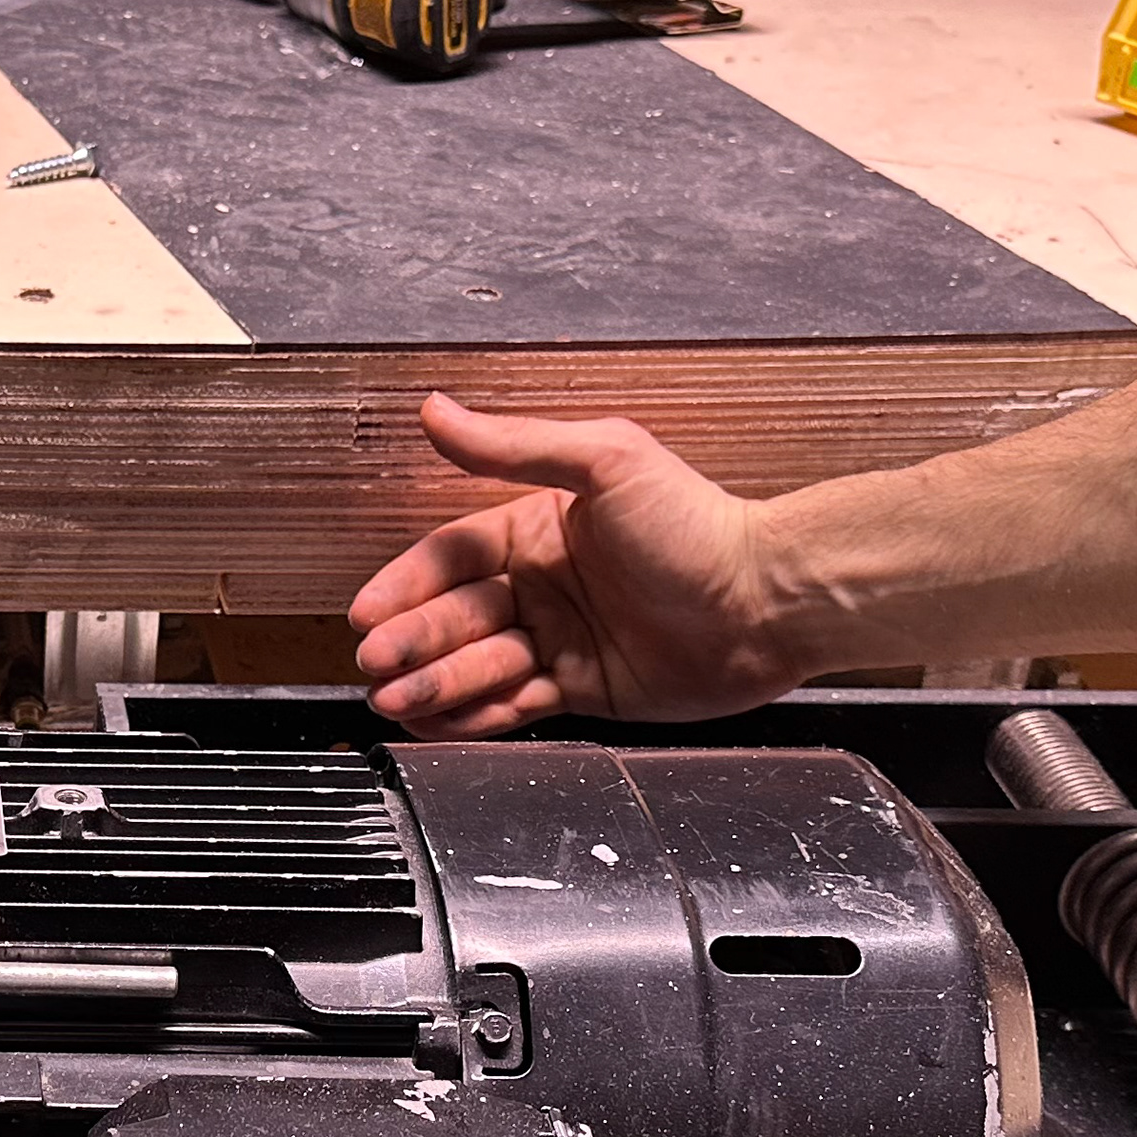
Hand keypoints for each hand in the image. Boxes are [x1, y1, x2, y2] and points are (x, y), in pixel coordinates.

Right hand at [347, 394, 799, 735]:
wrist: (769, 601)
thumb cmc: (699, 524)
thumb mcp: (603, 462)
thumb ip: (513, 446)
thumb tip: (437, 413)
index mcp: (539, 528)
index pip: (452, 557)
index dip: (406, 584)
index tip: (367, 611)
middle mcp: (545, 584)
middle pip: (457, 616)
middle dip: (410, 641)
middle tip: (374, 663)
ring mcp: (563, 639)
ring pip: (479, 666)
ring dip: (433, 684)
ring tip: (394, 700)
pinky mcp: (585, 689)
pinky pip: (515, 705)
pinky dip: (474, 717)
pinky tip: (437, 723)